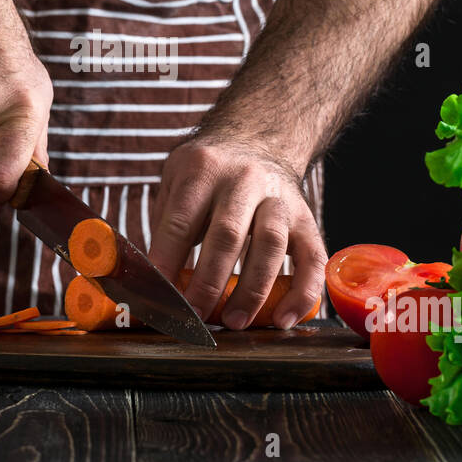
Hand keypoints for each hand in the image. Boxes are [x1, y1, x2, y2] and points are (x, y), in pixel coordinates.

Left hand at [148, 134, 326, 329]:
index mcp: (203, 169)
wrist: (258, 139)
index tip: (158, 295)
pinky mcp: (306, 218)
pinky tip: (284, 319)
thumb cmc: (209, 171)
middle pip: (227, 234)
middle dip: (209, 282)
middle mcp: (243, 180)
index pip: (181, 220)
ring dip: (252, 290)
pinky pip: (312, 257)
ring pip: (270, 244)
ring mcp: (279, 198)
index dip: (168, 260)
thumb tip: (149, 278)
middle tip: (195, 316)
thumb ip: (166, 221)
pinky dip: (303, 292)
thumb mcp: (177, 176)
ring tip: (234, 322)